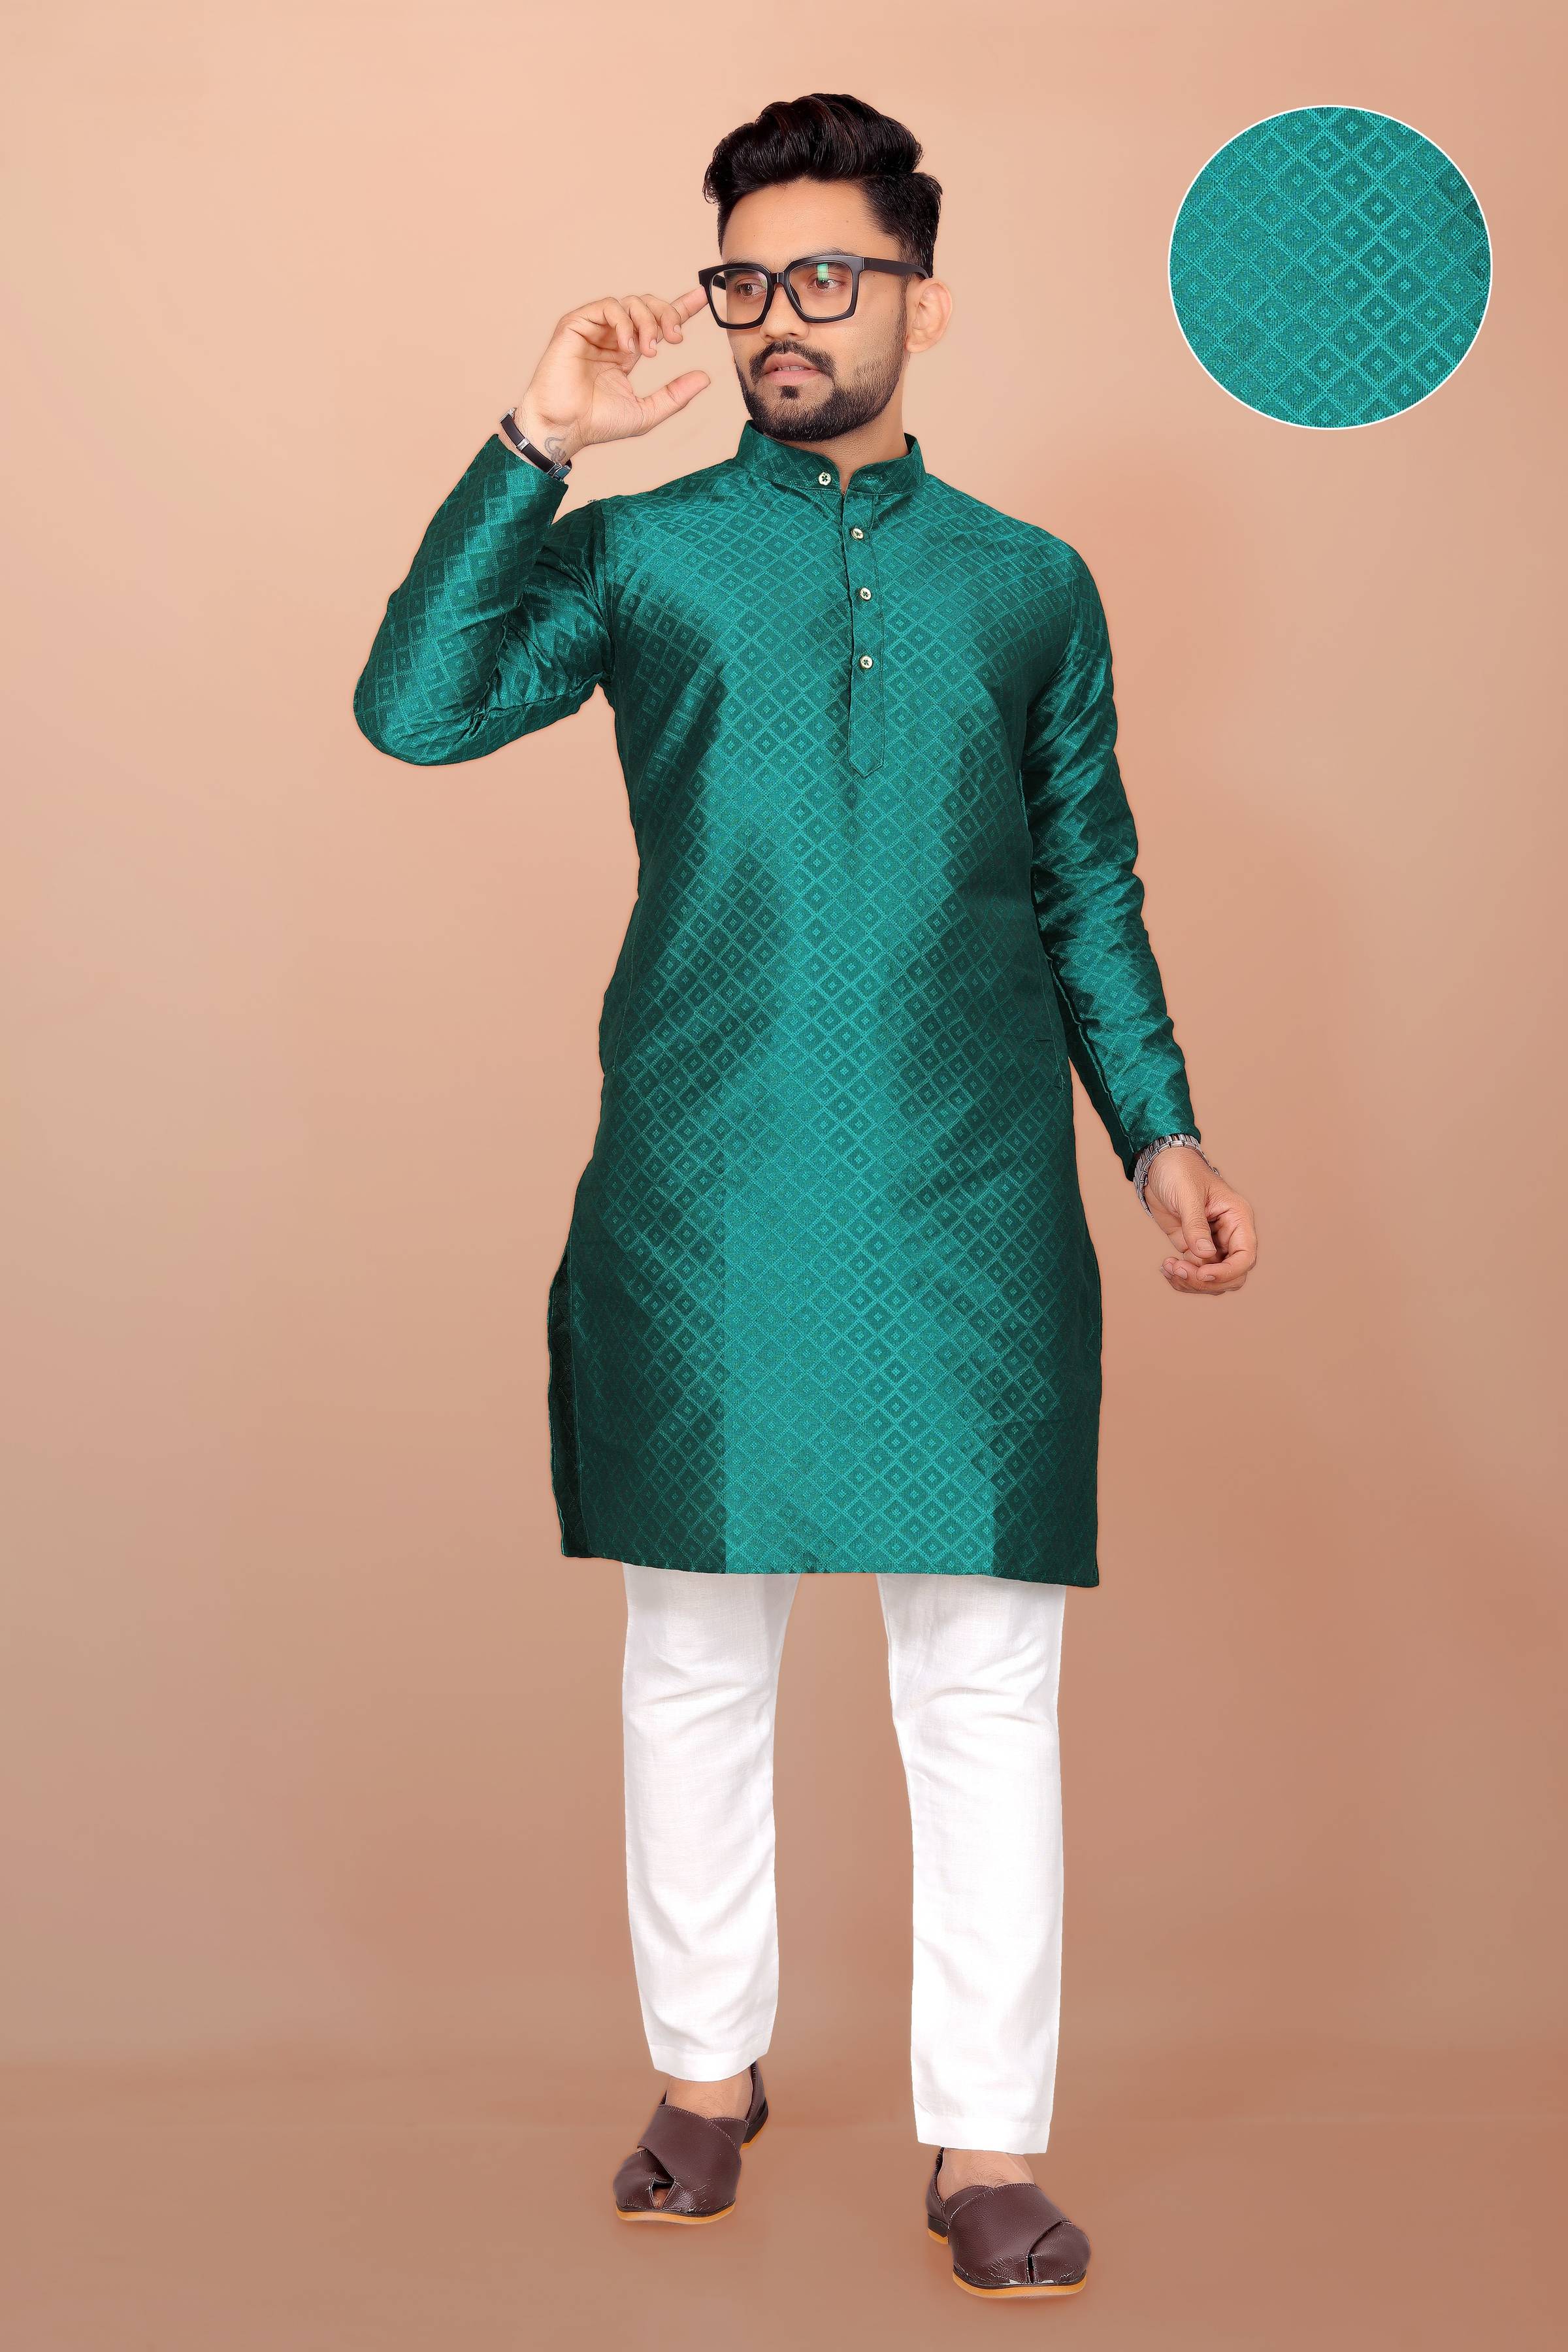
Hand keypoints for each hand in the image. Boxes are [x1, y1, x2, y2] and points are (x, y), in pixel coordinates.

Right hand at [508, 287, 711, 465]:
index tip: (700, 297)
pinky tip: (628, 347)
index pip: (656, 322)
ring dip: (647, 321)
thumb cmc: (597, 423)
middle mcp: (611, 336)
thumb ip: (675, 396)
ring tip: (649, 351)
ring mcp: (594, 328)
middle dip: (667, 315)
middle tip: (675, 338)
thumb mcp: (647, 412)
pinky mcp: (576, 324)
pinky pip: (607, 306)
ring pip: (630, 303)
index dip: (679, 308)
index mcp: (626, 352)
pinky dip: (623, 322)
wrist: (565, 427)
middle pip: (646, 305)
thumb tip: (705, 378)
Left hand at [1142, 1146, 1257, 1295]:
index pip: (1245, 1256)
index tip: (1202, 1273)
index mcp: (1238, 1218)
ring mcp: (1211, 1243)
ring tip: (1169, 1267)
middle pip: (1231, 1274)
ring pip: (1212, 1278)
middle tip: (1179, 1270)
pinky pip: (1195, 1272)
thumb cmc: (1179, 1171)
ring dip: (1191, 1281)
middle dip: (1206, 1280)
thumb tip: (1205, 1256)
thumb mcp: (1188, 1195)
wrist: (1158, 1165)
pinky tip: (1166, 1267)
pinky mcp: (1193, 1247)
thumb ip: (1196, 1225)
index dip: (1228, 1271)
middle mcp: (1229, 1234)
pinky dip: (1181, 1277)